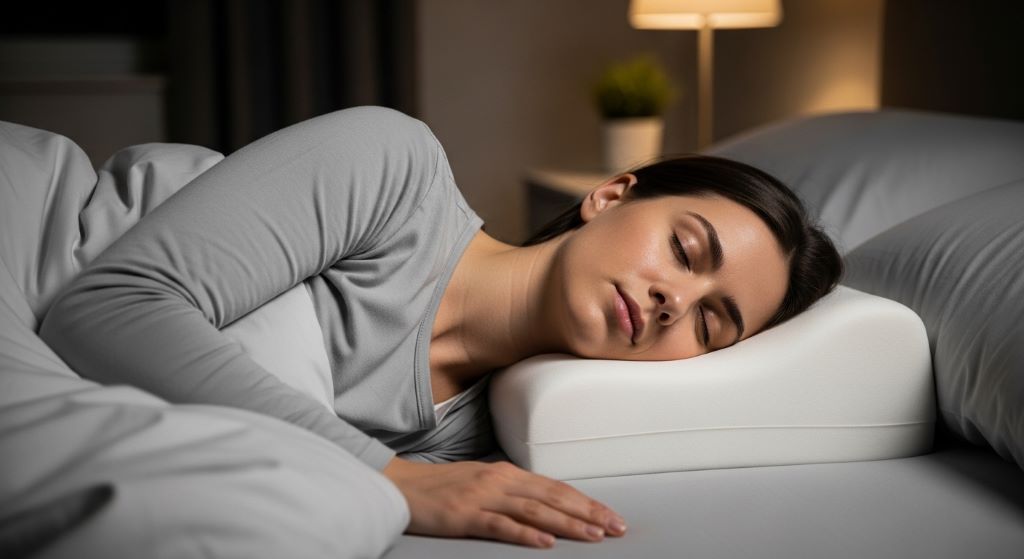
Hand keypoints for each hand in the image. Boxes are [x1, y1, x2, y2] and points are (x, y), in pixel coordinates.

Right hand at [383, 458, 626, 547]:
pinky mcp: (465, 516)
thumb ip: (511, 491)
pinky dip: (525, 535)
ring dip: (567, 524)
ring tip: (593, 535)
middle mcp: (500, 481)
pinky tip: (546, 544)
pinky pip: (500, 526)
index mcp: (506, 473)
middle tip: (616, 527)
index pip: (555, 488)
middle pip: (552, 497)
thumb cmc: (440, 488)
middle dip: (588, 512)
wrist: (399, 485)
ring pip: (534, 511)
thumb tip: (543, 505)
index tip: (610, 515)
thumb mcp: (481, 482)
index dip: (585, 502)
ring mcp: (483, 497)